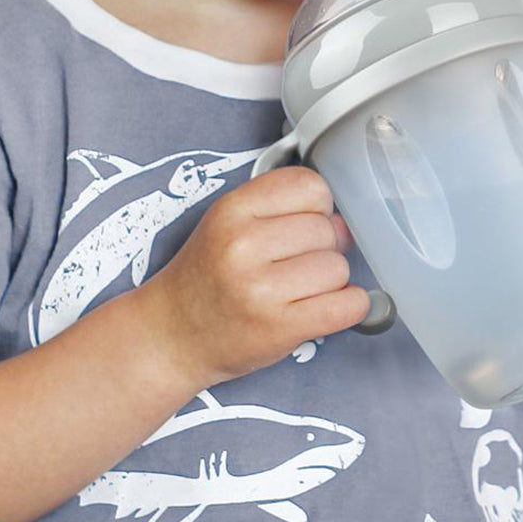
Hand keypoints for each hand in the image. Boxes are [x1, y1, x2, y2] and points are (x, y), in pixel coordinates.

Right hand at [143, 167, 369, 386]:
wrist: (172, 335)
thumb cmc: (206, 278)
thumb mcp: (227, 223)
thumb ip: (279, 210)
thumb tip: (345, 222)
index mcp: (232, 210)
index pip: (309, 186)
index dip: (316, 207)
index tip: (305, 223)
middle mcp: (243, 245)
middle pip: (327, 230)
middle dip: (322, 248)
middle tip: (296, 264)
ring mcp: (260, 288)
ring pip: (338, 268)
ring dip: (331, 282)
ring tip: (300, 289)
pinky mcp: (279, 328)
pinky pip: (347, 306)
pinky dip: (350, 306)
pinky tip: (330, 307)